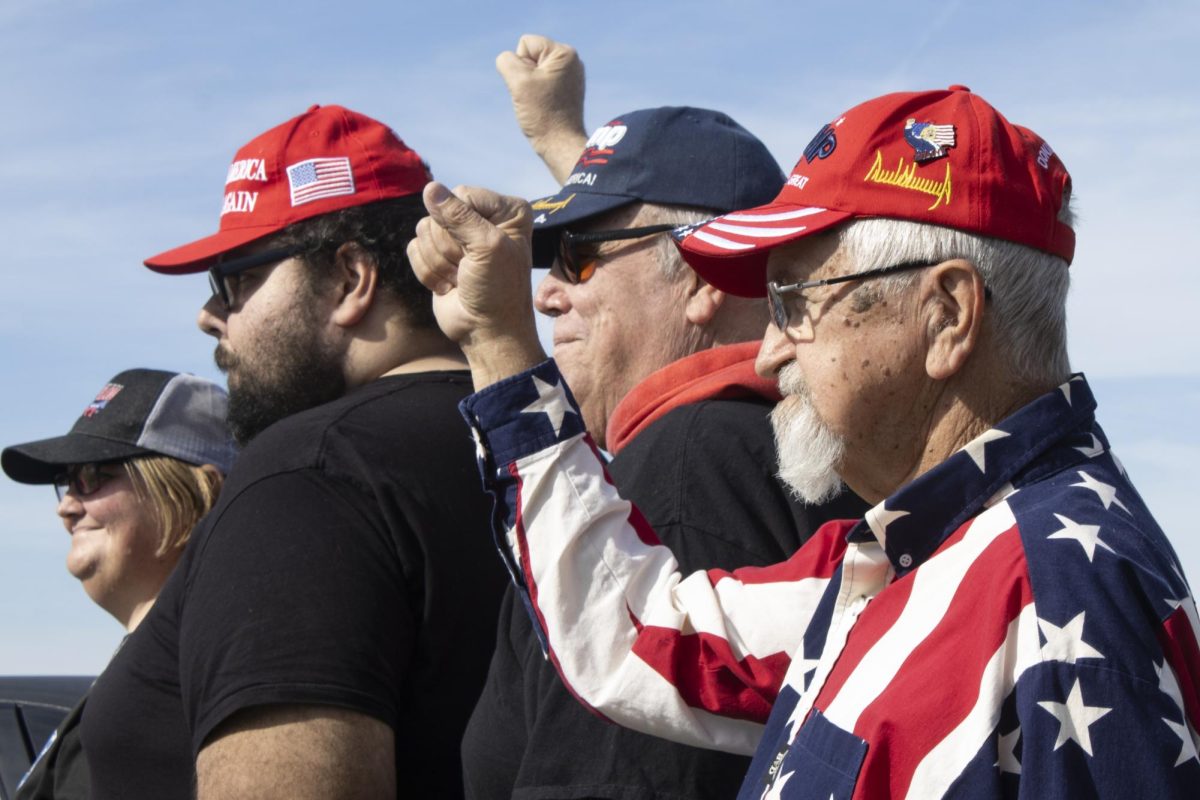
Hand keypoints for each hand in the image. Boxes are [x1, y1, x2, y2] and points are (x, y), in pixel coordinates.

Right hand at [408, 182, 545, 386]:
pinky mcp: (436, 255)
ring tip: (462, 278)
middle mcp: (482, 218)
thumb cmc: (498, 290)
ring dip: (440, 263)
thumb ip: (459, 216)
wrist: (486, 332)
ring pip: (423, 230)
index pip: (462, 194)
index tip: (482, 252)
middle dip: (450, 248)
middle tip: (470, 270)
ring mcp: (457, 237)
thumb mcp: (487, 248)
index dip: (461, 224)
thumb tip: (430, 189)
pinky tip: (450, 285)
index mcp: (506, 210)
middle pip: (439, 213)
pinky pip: (413, 248)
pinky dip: (428, 272)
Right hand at [496, 34, 587, 183]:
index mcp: (564, 53)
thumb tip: (510, 60)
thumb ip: (507, 61)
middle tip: (536, 97)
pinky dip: (538, 94)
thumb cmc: (542, 115)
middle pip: (530, 55)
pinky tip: (546, 107)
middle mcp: (572, 60)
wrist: (560, 145)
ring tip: (541, 103)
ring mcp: (570, 75)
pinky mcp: (567, 89)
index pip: (526, 44)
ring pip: (533, 70)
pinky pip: (541, 83)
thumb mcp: (518, 82)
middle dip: (525, 75)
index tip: (533, 86)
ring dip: (530, 85)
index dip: (520, 65)